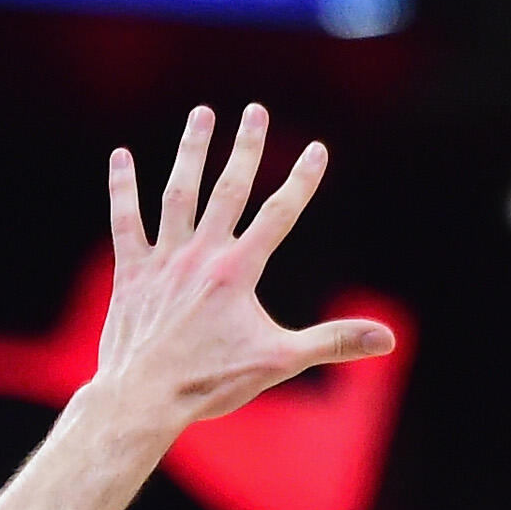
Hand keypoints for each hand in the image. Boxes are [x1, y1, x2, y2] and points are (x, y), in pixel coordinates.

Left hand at [93, 105, 393, 429]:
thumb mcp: (280, 362)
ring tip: (202, 114)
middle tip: (254, 111)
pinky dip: (123, 188)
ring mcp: (163, 261)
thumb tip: (388, 340)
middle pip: (228, 190)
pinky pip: (125, 221)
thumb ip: (334, 342)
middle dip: (245, 148)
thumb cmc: (211, 384)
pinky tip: (122, 156)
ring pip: (179, 193)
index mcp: (238, 272)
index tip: (317, 149)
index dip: (301, 180)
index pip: (278, 215)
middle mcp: (201, 256)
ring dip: (191, 152)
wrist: (144, 399)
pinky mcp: (130, 273)